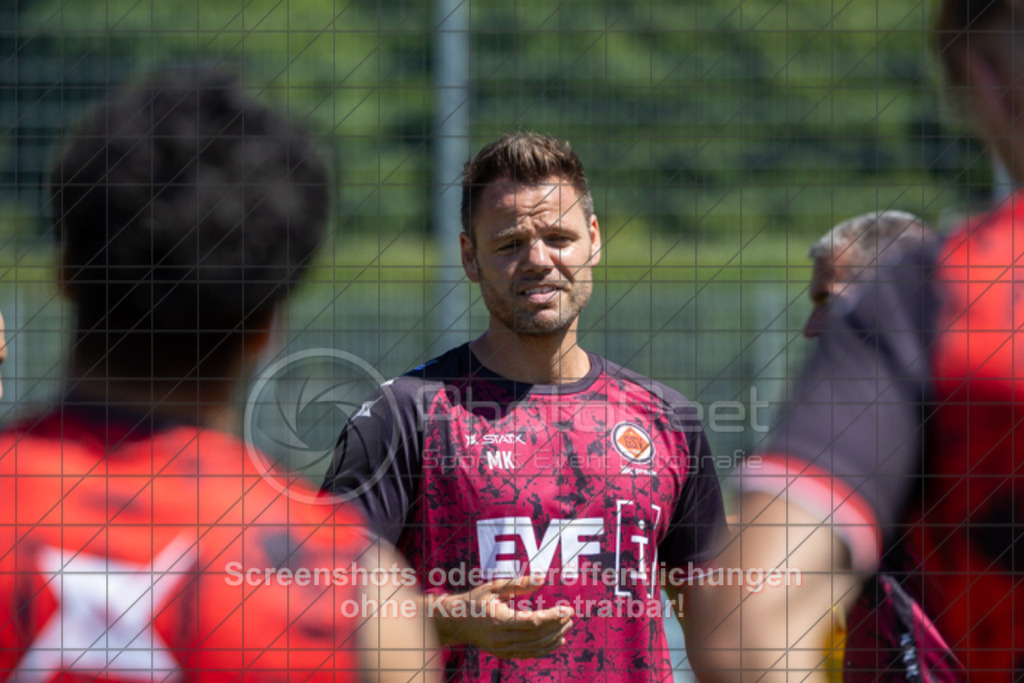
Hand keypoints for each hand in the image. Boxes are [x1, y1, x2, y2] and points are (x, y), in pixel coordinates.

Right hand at [432, 575, 573, 658]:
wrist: (454, 621)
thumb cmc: (475, 600)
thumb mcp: (495, 587)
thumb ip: (520, 584)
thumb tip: (543, 578)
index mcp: (499, 620)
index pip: (534, 622)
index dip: (554, 616)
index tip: (568, 609)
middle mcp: (501, 639)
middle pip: (538, 636)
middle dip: (558, 626)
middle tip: (571, 615)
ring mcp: (502, 649)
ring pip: (536, 648)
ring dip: (555, 637)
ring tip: (567, 626)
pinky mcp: (503, 654)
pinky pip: (529, 654)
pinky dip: (546, 649)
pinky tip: (557, 640)